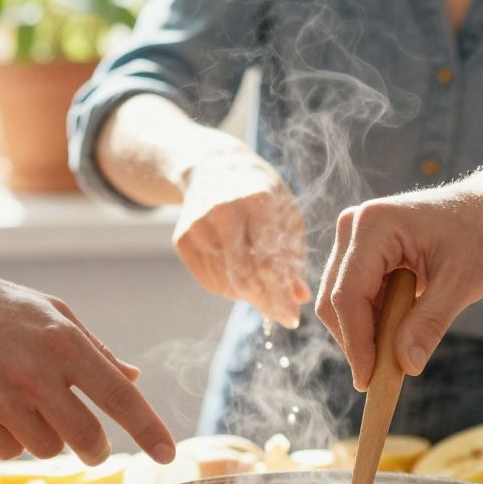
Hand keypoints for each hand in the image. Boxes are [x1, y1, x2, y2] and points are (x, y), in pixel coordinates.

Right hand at [0, 264, 175, 465]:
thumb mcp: (48, 312)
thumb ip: (94, 350)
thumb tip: (133, 378)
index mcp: (61, 342)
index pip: (119, 396)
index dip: (149, 430)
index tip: (170, 454)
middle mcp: (33, 374)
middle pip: (86, 439)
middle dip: (94, 445)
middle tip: (88, 437)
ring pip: (47, 449)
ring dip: (46, 435)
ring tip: (22, 400)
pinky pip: (9, 451)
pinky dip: (9, 437)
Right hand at [175, 151, 310, 329]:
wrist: (210, 167)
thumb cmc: (259, 194)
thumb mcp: (285, 214)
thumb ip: (293, 256)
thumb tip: (300, 298)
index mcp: (256, 201)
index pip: (269, 261)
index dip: (281, 294)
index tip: (293, 316)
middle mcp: (222, 213)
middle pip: (244, 276)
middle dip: (265, 303)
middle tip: (280, 316)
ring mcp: (197, 227)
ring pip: (226, 284)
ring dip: (249, 296)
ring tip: (263, 290)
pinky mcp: (182, 240)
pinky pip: (210, 282)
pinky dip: (229, 289)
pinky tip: (240, 276)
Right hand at [318, 183, 482, 389]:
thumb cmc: (481, 237)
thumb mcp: (462, 283)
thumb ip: (430, 323)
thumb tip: (405, 366)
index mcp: (374, 225)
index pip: (347, 294)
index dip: (355, 342)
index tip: (369, 380)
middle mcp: (353, 226)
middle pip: (335, 300)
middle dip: (356, 341)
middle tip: (382, 379)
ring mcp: (353, 238)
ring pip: (340, 302)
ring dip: (364, 333)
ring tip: (397, 354)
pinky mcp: (360, 252)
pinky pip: (354, 296)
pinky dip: (371, 321)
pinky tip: (398, 333)